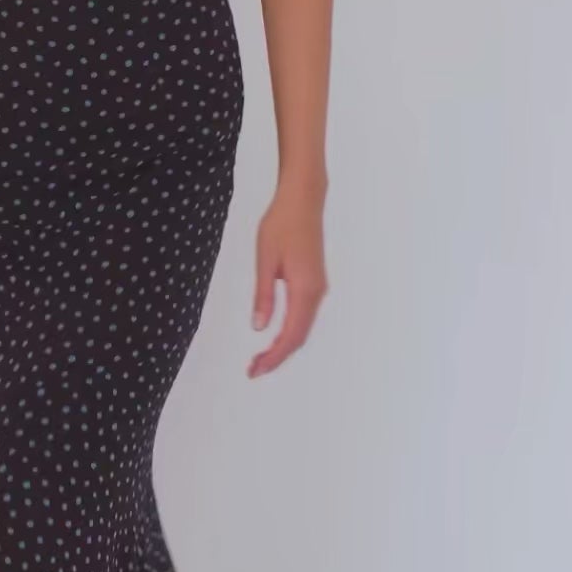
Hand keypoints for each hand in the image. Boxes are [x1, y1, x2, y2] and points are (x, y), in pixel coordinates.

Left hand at [248, 183, 327, 377]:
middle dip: (277, 357)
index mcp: (305, 289)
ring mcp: (318, 288)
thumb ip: (263, 295)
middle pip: (299, 337)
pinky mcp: (315, 283)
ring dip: (283, 346)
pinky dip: (290, 331)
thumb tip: (259, 327)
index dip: (273, 357)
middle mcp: (316, 293)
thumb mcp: (265, 260)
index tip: (255, 370)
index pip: (291, 335)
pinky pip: (304, 316)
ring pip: (303, 328)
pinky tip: (274, 336)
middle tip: (253, 370)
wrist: (303, 201)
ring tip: (260, 358)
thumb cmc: (281, 225)